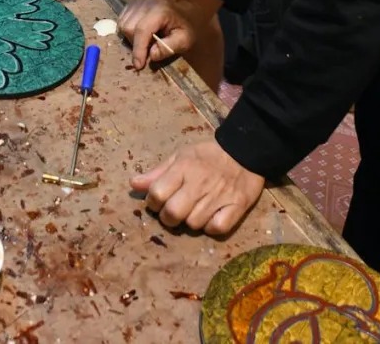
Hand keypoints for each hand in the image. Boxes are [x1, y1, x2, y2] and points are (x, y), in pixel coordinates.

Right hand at [118, 0, 201, 68]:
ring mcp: (137, 1)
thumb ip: (169, 48)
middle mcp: (145, 2)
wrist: (185, 12)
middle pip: (129, 28)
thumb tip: (151, 55)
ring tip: (146, 41)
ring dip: (131, 38)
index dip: (139, 49)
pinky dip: (128, 32)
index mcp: (161, 10)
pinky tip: (140, 34)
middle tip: (149, 48)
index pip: (142, 30)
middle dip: (136, 44)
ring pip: (122, 25)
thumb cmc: (186, 27)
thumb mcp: (185, 41)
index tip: (138, 65)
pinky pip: (121, 21)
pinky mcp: (131, 3)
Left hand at [132, 139, 265, 235]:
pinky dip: (211, 227)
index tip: (157, 202)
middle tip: (173, 212)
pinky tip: (211, 217)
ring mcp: (219, 197)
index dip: (152, 202)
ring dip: (190, 222)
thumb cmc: (208, 155)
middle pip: (173, 213)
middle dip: (168, 218)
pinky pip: (217, 228)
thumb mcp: (180, 156)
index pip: (157, 193)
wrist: (245, 151)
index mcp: (184, 168)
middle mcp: (200, 184)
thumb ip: (157, 172)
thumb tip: (133, 184)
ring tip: (194, 211)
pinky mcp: (237, 207)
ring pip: (194, 224)